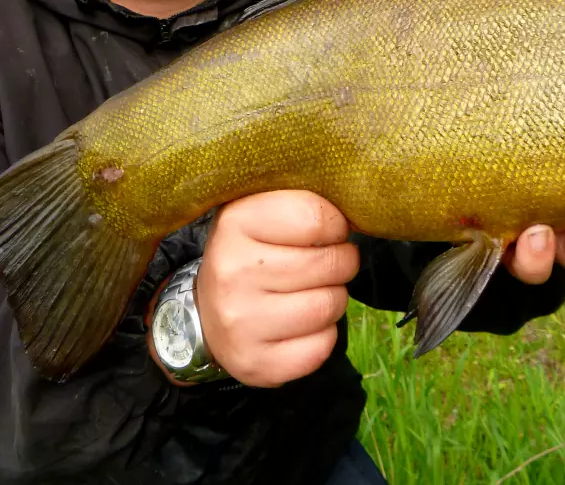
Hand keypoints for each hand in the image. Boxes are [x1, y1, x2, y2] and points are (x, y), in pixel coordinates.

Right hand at [178, 191, 358, 387]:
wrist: (207, 313)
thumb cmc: (250, 253)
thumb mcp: (263, 211)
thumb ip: (304, 202)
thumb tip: (358, 212)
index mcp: (235, 222)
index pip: (315, 217)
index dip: (335, 224)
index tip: (327, 230)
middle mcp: (232, 272)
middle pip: (330, 263)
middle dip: (341, 262)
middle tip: (328, 263)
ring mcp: (241, 322)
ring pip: (330, 305)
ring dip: (334, 298)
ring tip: (314, 291)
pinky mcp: (255, 363)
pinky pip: (322, 346)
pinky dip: (323, 335)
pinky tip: (302, 324)